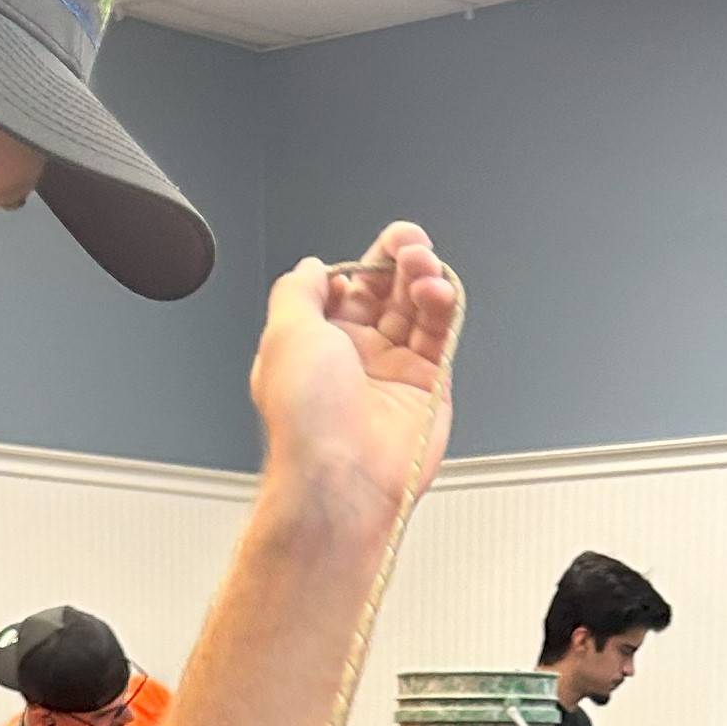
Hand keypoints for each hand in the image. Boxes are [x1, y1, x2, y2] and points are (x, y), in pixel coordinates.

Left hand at [249, 222, 459, 537]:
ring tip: (425, 267)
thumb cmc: (306, 421)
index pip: (347, 286)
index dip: (363, 263)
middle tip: (409, 246)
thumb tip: (311, 266)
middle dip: (399, 261)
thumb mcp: (283, 332)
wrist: (342, 479)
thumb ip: (297, 289)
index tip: (376, 251)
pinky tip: (438, 290)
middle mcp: (354, 357)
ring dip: (424, 277)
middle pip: (386, 291)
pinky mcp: (428, 388)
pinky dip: (444, 306)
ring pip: (417, 308)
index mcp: (315, 343)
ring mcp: (393, 371)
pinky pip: (442, 336)